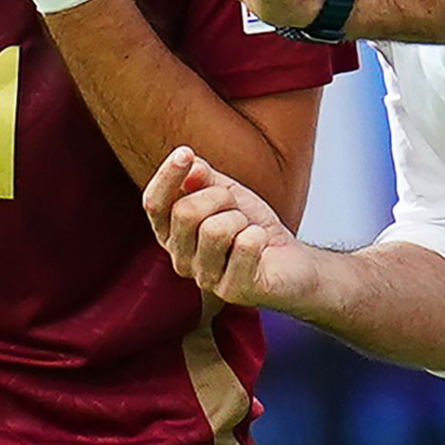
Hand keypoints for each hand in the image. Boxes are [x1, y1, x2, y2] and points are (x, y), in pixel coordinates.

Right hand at [143, 147, 319, 312]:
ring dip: (240, 220)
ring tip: (247, 230)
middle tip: (236, 208)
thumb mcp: (223, 191)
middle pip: (184, 211)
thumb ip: (201, 177)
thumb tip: (192, 167)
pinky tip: (260, 246)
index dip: (166, 177)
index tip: (185, 153)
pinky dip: (258, 236)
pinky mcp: (232, 291)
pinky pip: (244, 247)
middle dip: (219, 197)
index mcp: (171, 233)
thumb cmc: (250, 225)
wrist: (290, 261)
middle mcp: (180, 259)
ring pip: (213, 230)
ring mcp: (204, 278)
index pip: (154, 204)